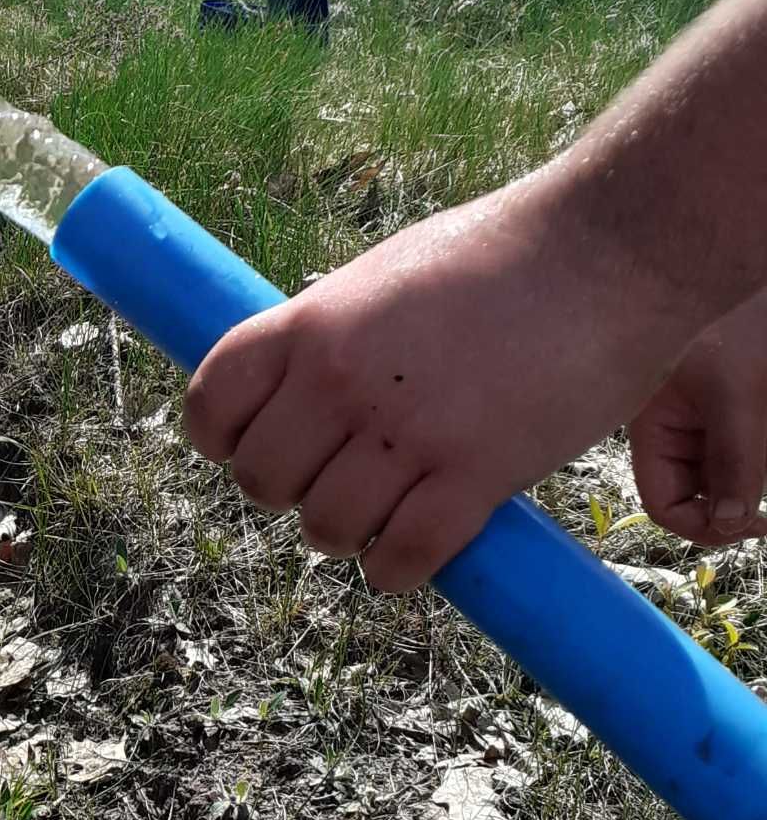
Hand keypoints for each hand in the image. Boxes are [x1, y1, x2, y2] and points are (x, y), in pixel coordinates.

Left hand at [184, 177, 696, 591]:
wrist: (607, 249)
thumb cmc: (501, 254)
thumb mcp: (384, 276)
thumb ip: (332, 333)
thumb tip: (297, 385)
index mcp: (311, 323)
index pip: (212, 406)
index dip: (222, 441)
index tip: (250, 447)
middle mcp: (341, 381)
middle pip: (261, 481)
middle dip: (289, 493)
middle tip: (331, 481)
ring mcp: (406, 431)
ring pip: (325, 528)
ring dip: (345, 535)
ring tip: (378, 515)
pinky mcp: (475, 475)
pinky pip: (402, 558)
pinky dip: (395, 570)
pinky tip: (408, 555)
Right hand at [628, 288, 766, 545]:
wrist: (749, 252)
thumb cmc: (742, 317)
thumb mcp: (739, 396)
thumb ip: (733, 464)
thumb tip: (726, 524)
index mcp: (653, 423)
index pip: (663, 502)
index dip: (702, 525)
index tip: (754, 523)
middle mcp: (668, 423)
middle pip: (690, 491)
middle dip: (729, 505)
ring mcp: (696, 411)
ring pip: (719, 471)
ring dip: (749, 478)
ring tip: (764, 443)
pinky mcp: (725, 398)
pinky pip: (736, 445)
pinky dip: (755, 456)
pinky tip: (763, 432)